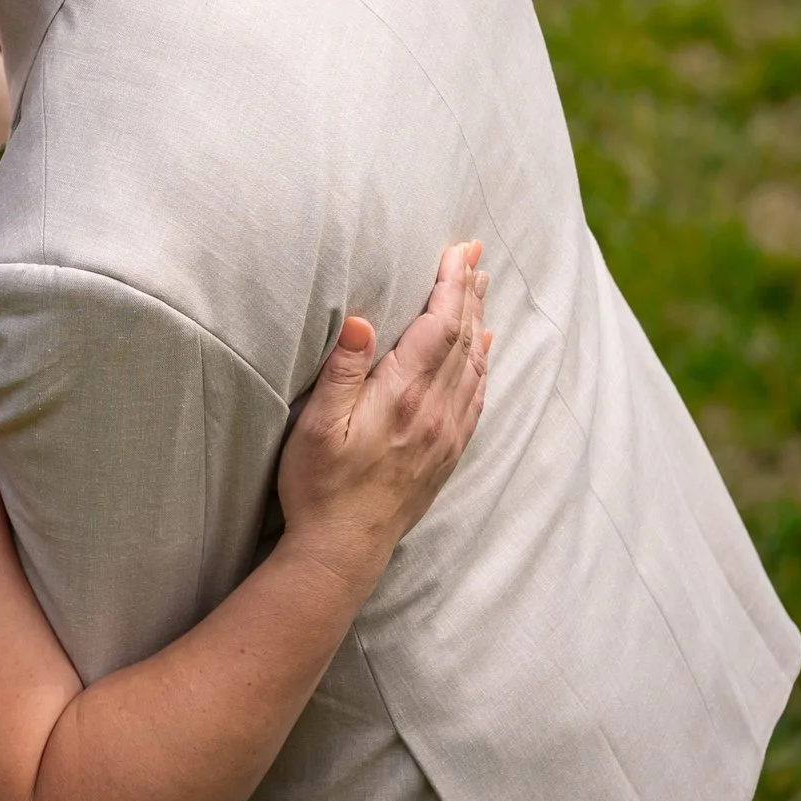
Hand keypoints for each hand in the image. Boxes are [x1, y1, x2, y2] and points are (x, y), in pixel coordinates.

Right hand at [275, 242, 492, 592]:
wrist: (344, 549)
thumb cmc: (319, 486)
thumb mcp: (316, 426)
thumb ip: (342, 371)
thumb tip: (361, 320)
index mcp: (402, 396)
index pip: (437, 326)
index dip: (450, 285)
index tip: (458, 251)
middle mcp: (433, 411)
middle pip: (462, 338)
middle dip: (468, 292)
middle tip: (475, 255)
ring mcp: (445, 434)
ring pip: (473, 364)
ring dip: (478, 322)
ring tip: (480, 289)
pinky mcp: (446, 454)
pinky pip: (476, 397)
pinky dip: (483, 365)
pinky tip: (484, 350)